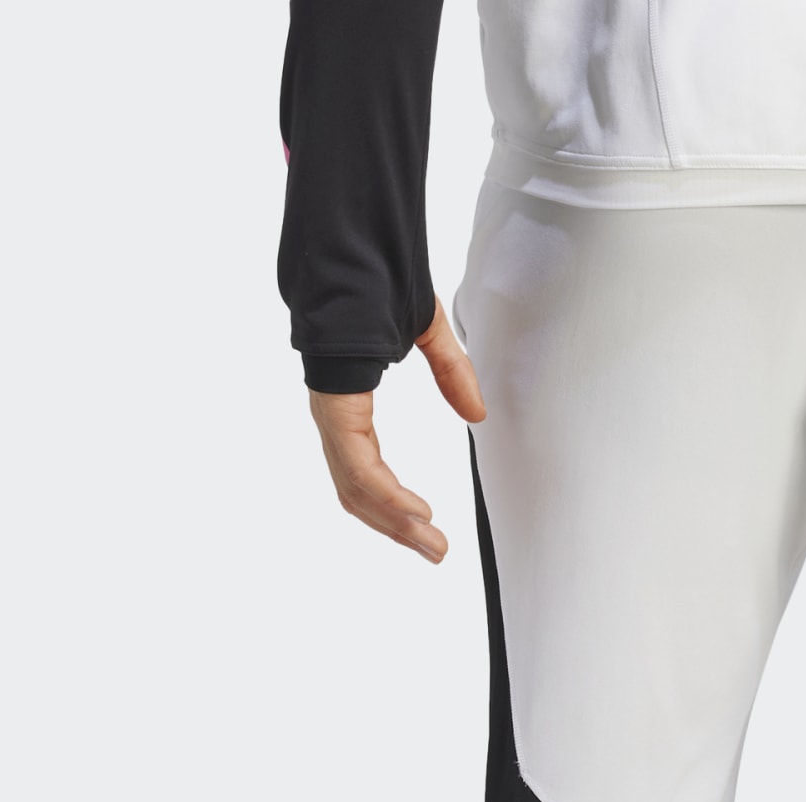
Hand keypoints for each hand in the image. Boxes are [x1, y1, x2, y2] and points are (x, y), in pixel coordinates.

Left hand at [307, 300, 485, 563]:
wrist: (348, 246)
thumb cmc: (377, 274)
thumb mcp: (427, 332)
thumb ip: (451, 374)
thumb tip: (475, 414)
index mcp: (349, 402)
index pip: (367, 471)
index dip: (395, 505)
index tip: (430, 525)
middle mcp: (335, 415)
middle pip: (359, 492)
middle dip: (398, 529)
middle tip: (434, 553)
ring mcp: (331, 413)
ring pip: (356, 489)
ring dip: (394, 523)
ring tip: (429, 544)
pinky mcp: (334, 408)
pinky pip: (358, 467)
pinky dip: (386, 495)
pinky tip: (413, 512)